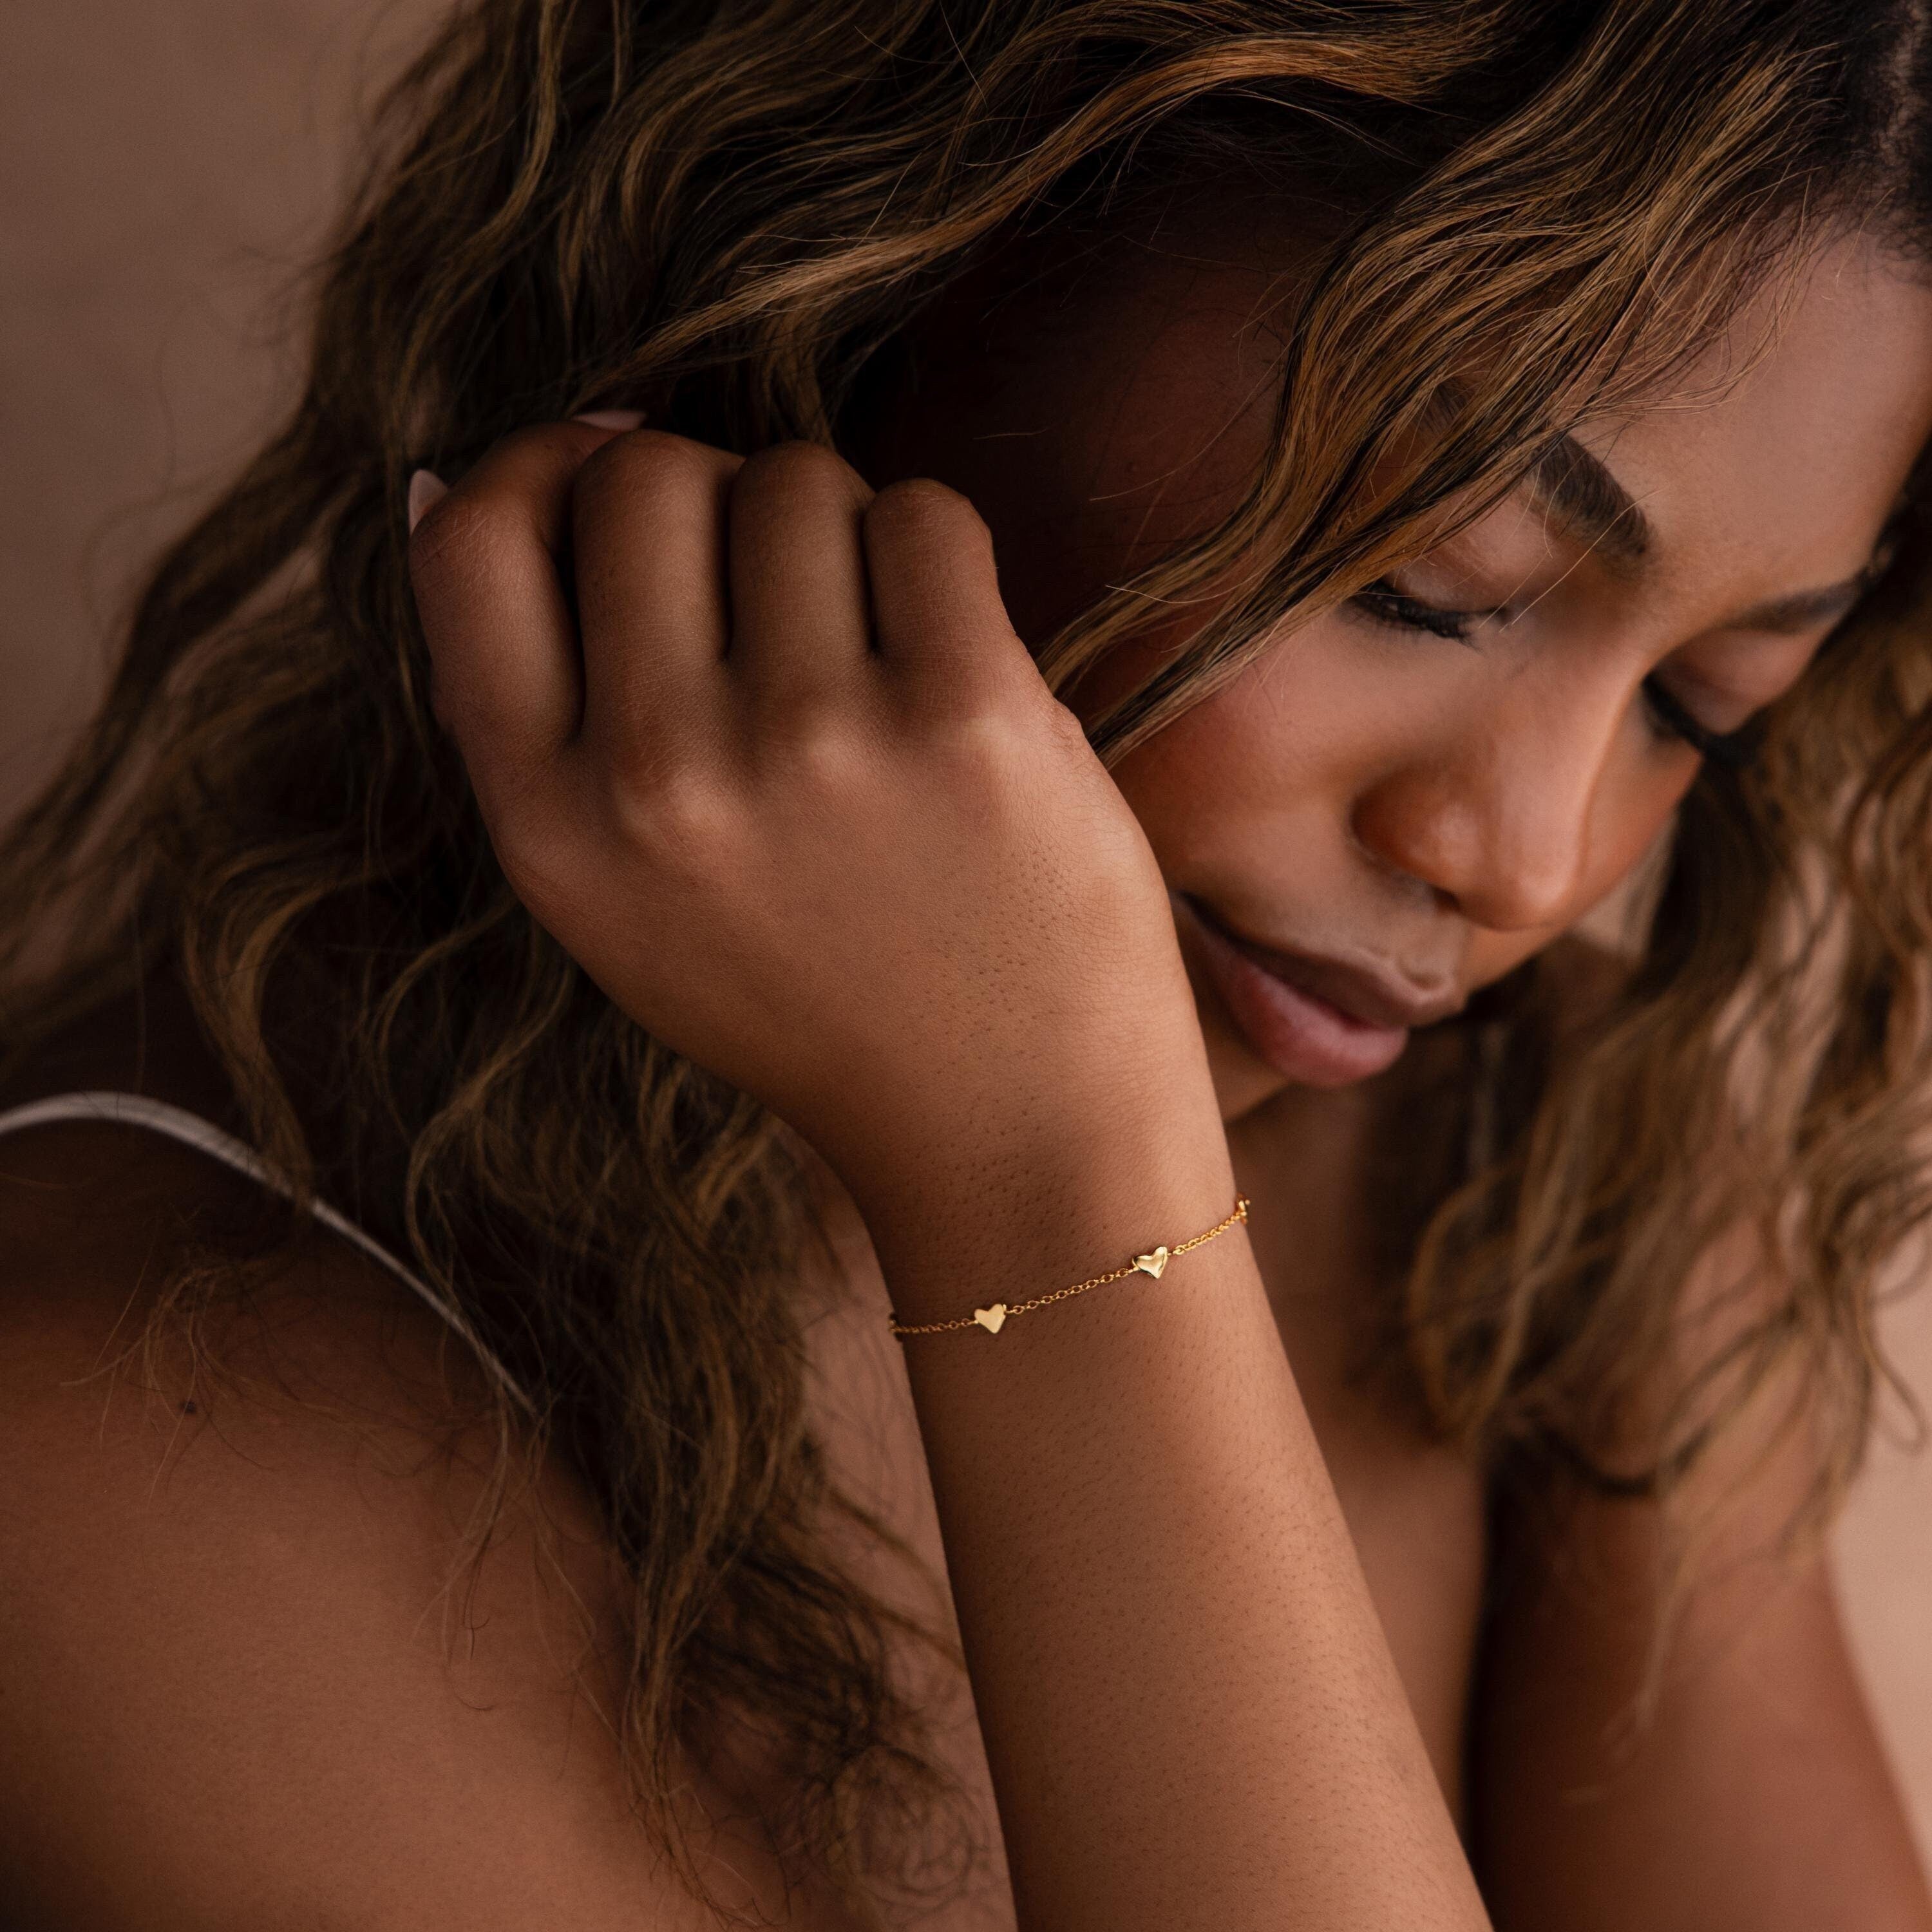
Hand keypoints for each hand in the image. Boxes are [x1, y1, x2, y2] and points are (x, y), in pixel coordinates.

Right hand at [407, 423, 1213, 1202]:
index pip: (472, 541)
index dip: (536, 466)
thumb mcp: (616, 899)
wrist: (1009, 1131)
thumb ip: (538, 711)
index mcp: (551, 829)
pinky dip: (938, 563)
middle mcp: (660, 782)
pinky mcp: (966, 718)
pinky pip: (923, 515)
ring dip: (837, 533)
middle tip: (775, 591)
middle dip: (711, 493)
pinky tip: (953, 664)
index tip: (605, 472)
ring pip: (793, 479)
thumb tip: (465, 468)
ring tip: (873, 657)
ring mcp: (813, 744)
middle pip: (642, 475)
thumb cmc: (819, 998)